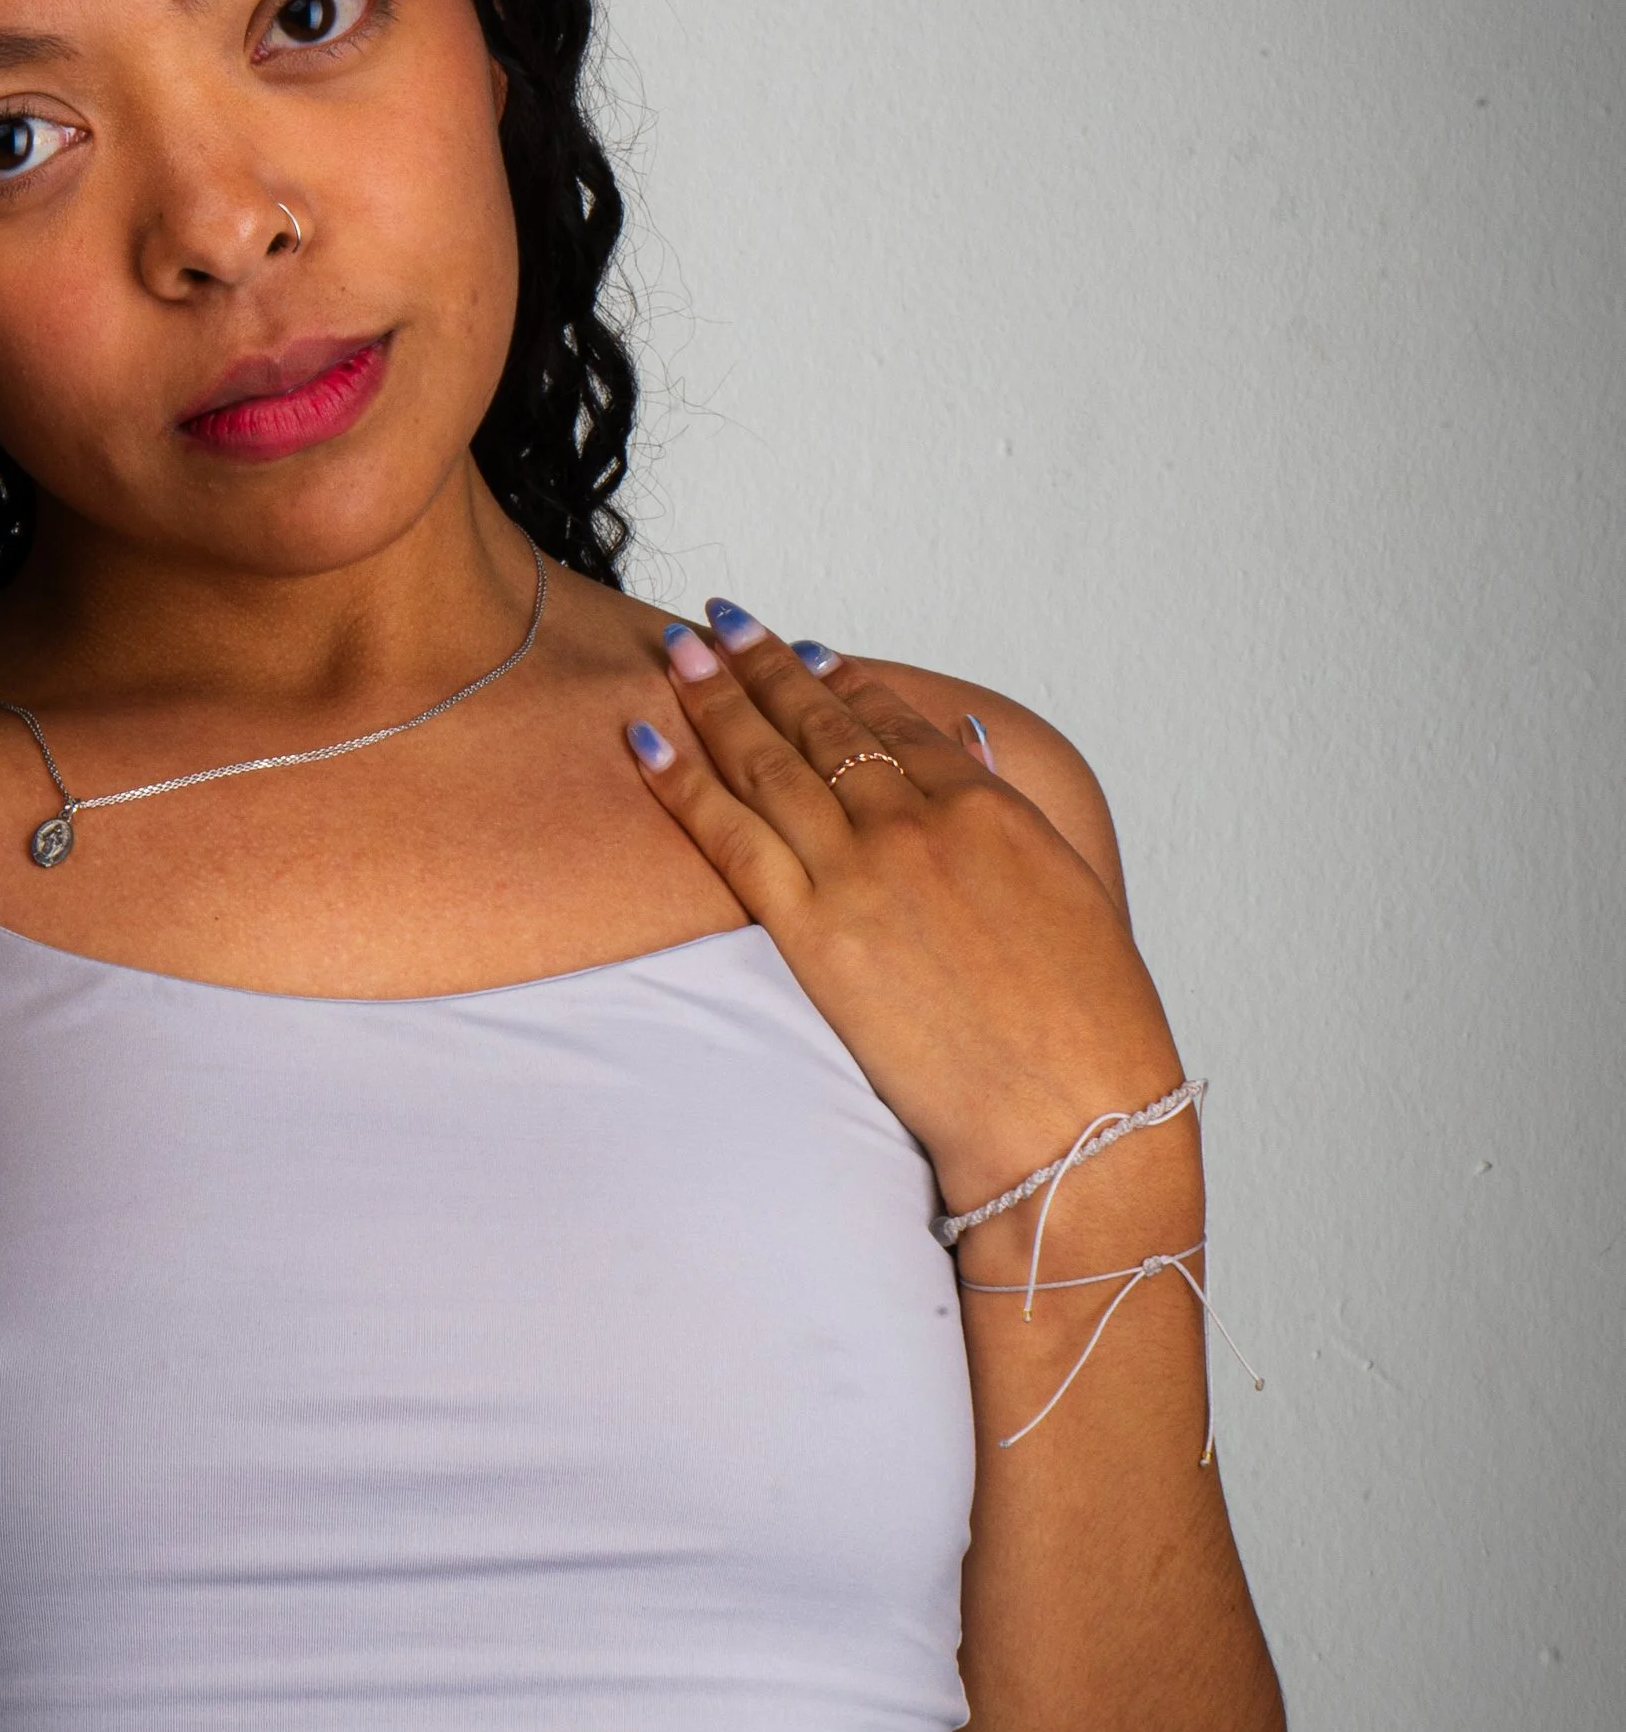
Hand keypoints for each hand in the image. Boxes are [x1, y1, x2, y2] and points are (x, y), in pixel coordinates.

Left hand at [627, 615, 1183, 1219]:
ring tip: (678, 651)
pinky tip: (646, 742)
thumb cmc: (1086, 1023)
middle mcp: (917, 821)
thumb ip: (1006, 806)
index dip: (841, 680)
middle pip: (820, 721)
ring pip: (767, 761)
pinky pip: (730, 836)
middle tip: (720, 621)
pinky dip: (682, 783)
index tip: (802, 651)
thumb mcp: (1070, 890)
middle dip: (762, 664)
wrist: (1069, 1109)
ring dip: (714, 698)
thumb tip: (962, 742)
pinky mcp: (813, 930)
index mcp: (987, 806)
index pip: (895, 721)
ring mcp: (861, 871)